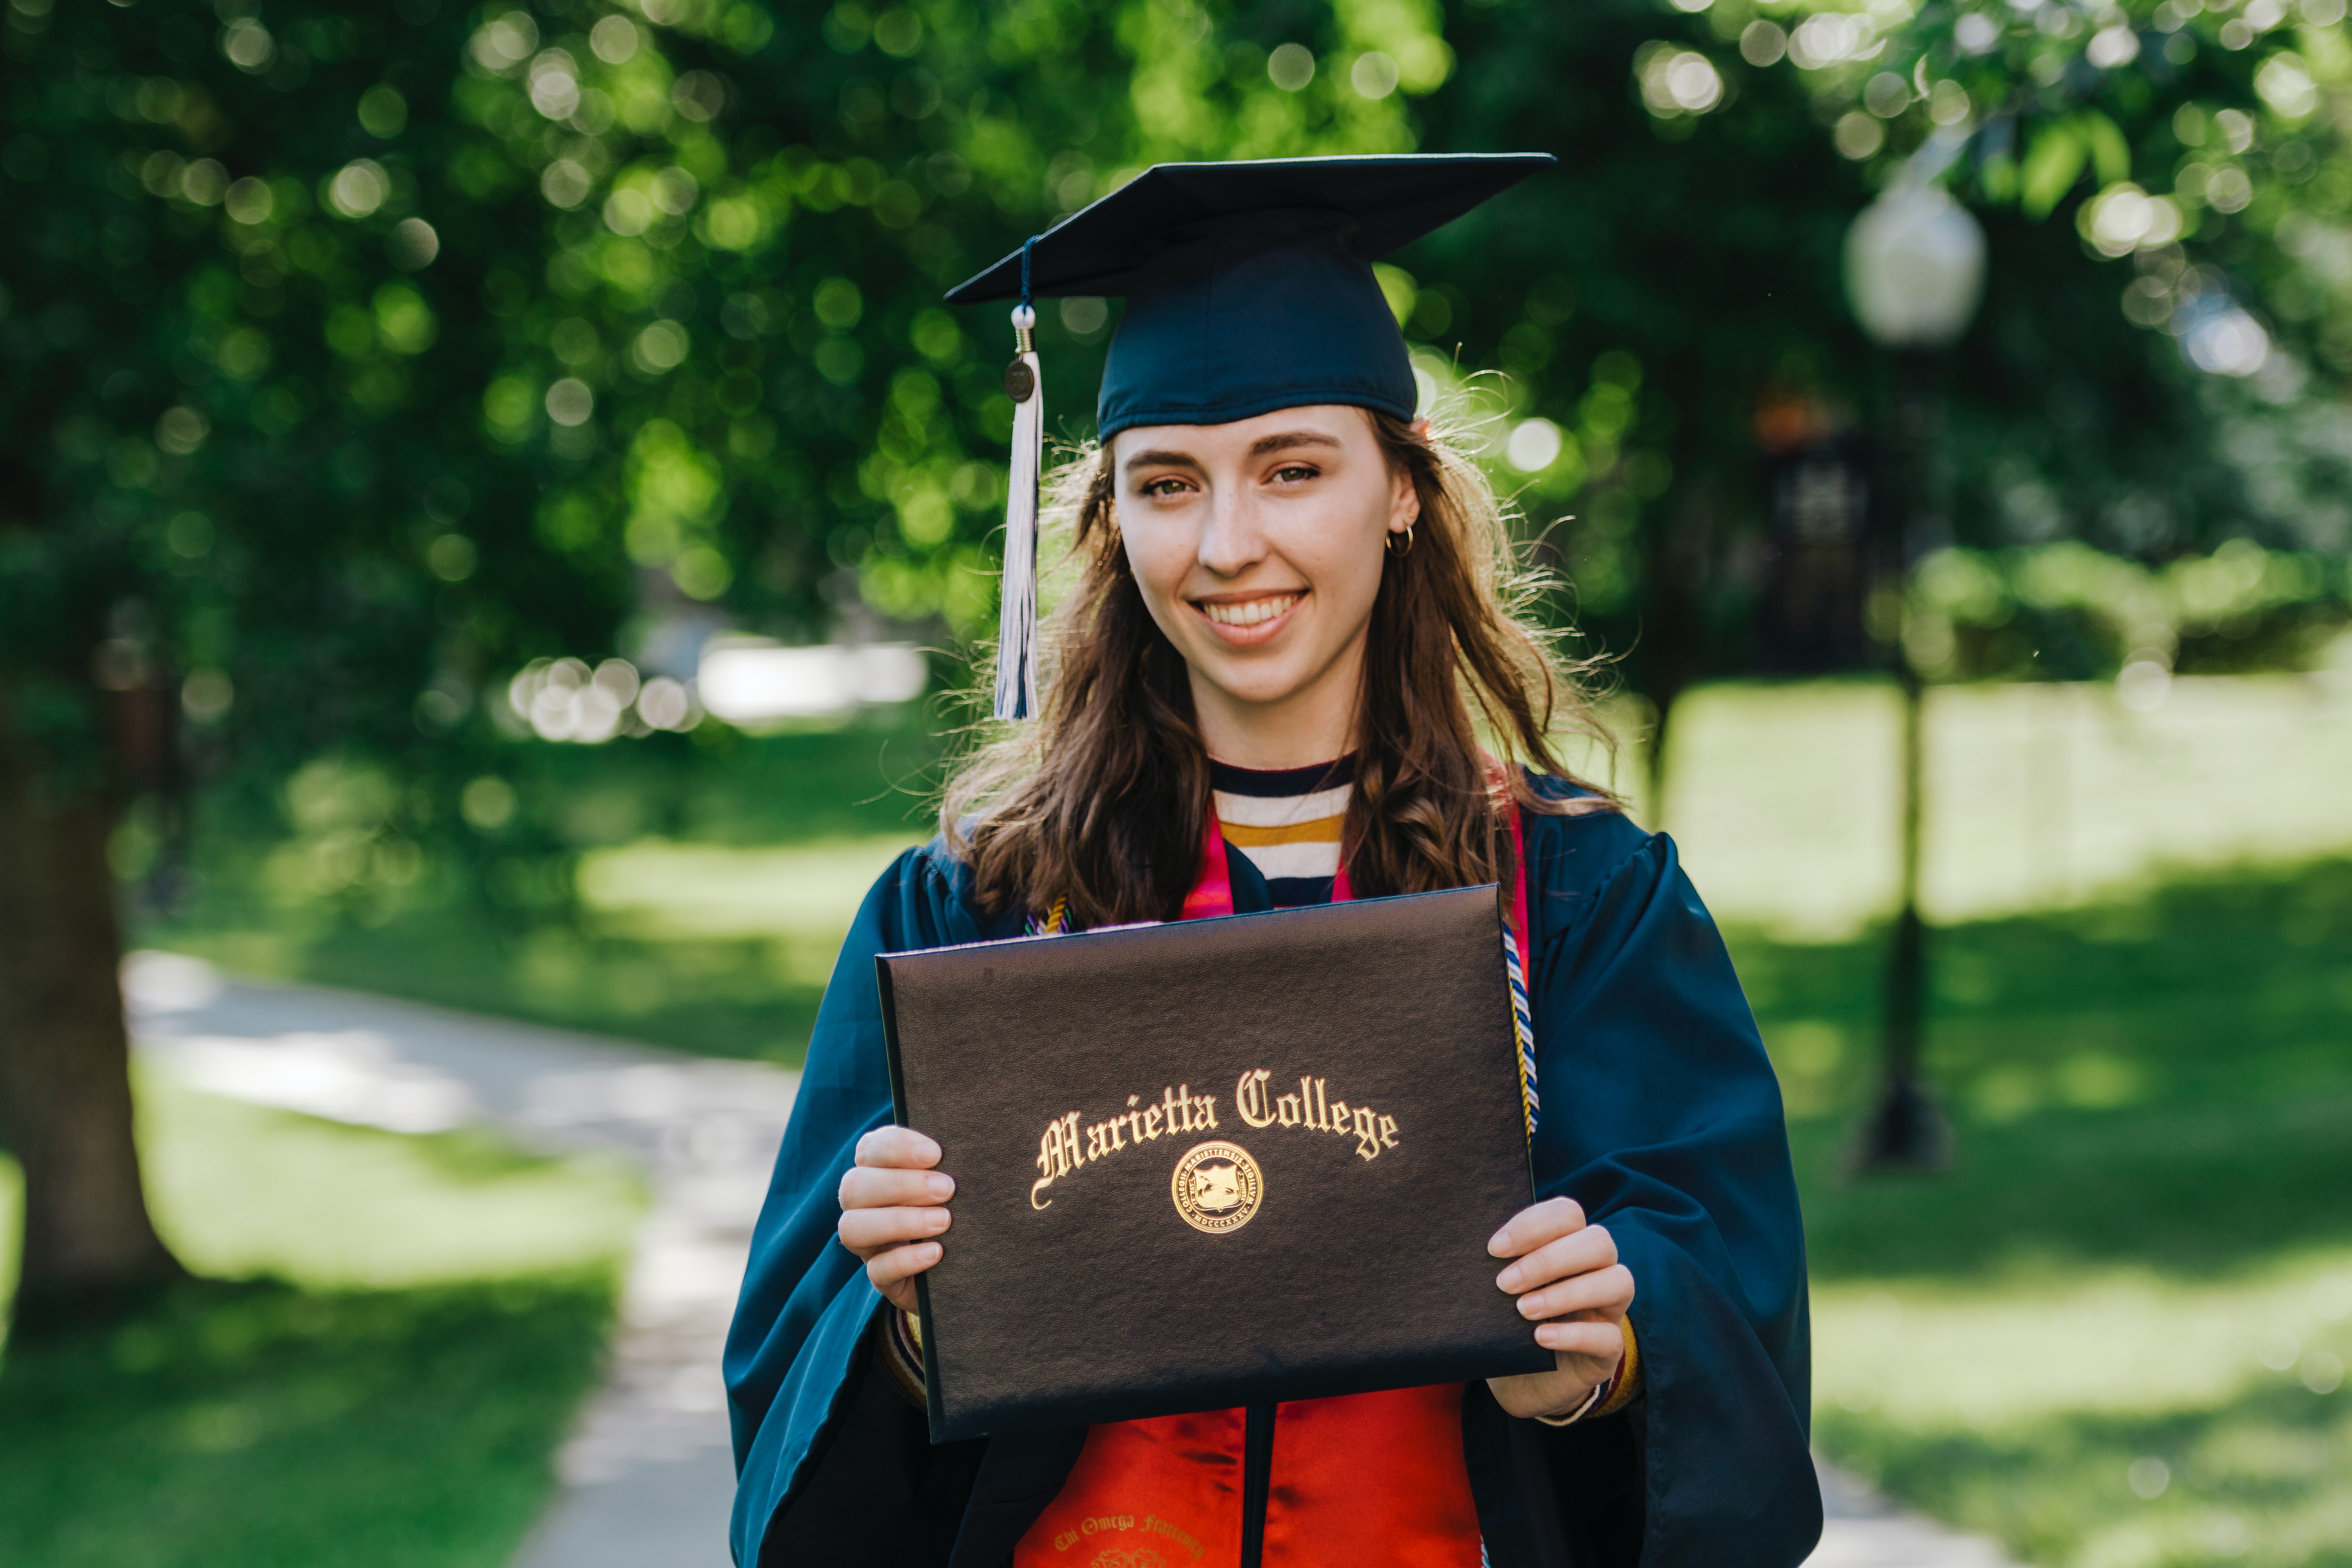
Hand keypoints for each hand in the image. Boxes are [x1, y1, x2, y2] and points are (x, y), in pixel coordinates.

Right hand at [836, 1126, 954, 1312]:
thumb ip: (954, 1159)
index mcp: (878, 1170)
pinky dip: (906, 1259)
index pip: (869, 1148)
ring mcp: (870, 1244)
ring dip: (898, 1221)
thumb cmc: (964, 1204)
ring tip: (944, 1220)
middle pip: (853, 1187)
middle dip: (900, 1185)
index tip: (935, 1153)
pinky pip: (877, 1271)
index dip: (896, 1147)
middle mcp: (864, 1205)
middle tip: (946, 1188)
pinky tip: (937, 1252)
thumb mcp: (957, 1178)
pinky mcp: (884, 1278)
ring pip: (852, 1228)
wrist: (972, 1262)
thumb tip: (970, 1143)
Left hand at [1483, 1197, 1633, 1420]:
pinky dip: (1573, 1335)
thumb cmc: (1508, 1322)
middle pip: (1599, 1243)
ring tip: (1522, 1310)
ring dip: (1565, 1293)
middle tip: (1505, 1283)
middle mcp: (1597, 1271)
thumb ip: (1498, 1265)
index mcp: (1569, 1244)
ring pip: (1618, 1282)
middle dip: (1549, 1259)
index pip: (1568, 1214)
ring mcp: (1609, 1310)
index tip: (1494, 1248)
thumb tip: (1469, 1248)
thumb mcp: (1500, 1290)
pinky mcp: (1609, 1351)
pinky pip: (1609, 1337)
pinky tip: (1540, 1338)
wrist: (1521, 1381)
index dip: (1534, 1225)